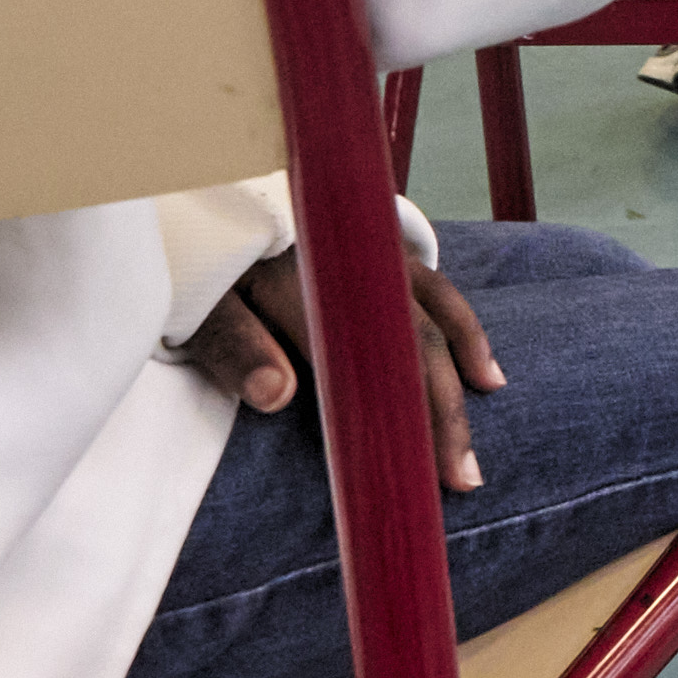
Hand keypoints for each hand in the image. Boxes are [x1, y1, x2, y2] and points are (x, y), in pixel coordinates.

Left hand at [180, 241, 503, 493]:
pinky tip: (482, 372)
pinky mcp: (384, 250)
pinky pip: (439, 291)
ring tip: (470, 444)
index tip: (412, 467)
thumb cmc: (195, 263)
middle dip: (443, 414)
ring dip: (462, 380)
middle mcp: (356, 265)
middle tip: (460, 481)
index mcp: (306, 280)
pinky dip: (463, 330)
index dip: (399, 409)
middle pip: (416, 342)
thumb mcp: (195, 305)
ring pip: (438, 318)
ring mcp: (377, 254)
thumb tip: (279, 397)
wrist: (201, 196)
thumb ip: (234, 347)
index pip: (370, 353)